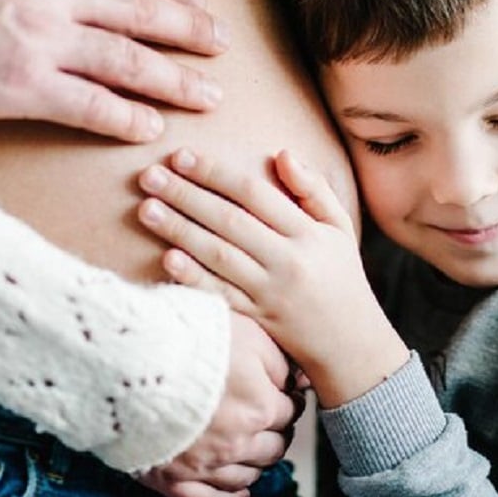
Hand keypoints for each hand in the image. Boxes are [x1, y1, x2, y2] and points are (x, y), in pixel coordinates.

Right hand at [0, 0, 228, 141]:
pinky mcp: (17, 86)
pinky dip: (125, 118)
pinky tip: (152, 129)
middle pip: (142, 13)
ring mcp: (40, 39)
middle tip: (222, 48)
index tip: (197, 2)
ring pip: (128, 62)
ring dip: (175, 81)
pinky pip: (88, 105)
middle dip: (189, 32)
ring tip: (208, 97)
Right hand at [135, 314, 301, 496]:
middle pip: (273, 448)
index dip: (288, 399)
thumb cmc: (185, 337)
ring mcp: (205, 465)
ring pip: (247, 476)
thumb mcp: (245, 332)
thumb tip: (299, 381)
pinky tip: (238, 492)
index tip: (284, 393)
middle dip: (275, 433)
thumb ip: (280, 360)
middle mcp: (237, 442)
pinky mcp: (173, 478)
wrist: (127, 356)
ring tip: (252, 449)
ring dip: (255, 464)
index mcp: (260, 407)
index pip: (289, 411)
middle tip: (270, 420)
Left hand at [137, 148, 407, 407]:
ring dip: (180, 231)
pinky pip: (221, 296)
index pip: (254, 193)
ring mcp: (271, 292)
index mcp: (307, 232)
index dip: (215, 173)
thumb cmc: (341, 275)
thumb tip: (282, 153)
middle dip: (186, 196)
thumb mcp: (339, 227)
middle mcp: (288, 260)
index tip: (180, 156)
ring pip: (219, 256)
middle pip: (230, 221)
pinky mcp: (258, 319)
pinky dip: (195, 278)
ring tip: (146, 209)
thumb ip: (313, 189)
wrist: (351, 343)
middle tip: (148, 176)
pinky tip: (167, 260)